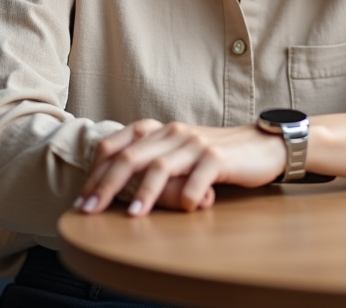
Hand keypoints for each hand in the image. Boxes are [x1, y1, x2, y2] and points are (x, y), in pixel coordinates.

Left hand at [77, 118, 286, 216]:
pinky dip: (188, 194)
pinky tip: (184, 209)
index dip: (95, 171)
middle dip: (105, 185)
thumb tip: (116, 191)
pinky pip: (198, 176)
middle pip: (130, 157)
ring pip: (160, 167)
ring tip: (131, 214)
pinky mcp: (218, 157)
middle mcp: (173, 133)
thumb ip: (153, 164)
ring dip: (142, 193)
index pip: (116, 145)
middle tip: (88, 210)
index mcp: (159, 131)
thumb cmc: (216, 155)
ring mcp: (195, 144)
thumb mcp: (180, 154)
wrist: (263, 145)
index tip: (82, 198)